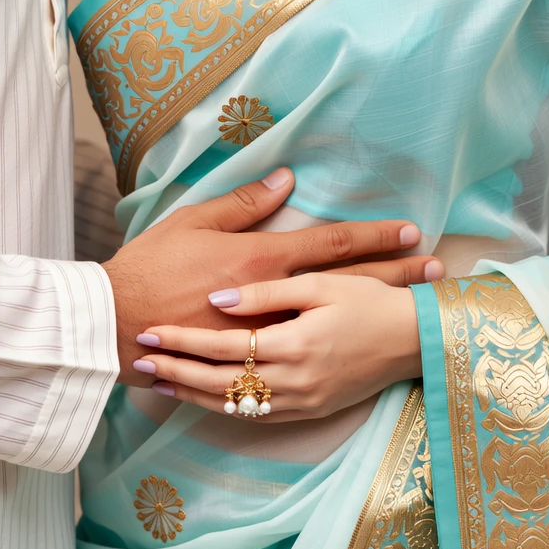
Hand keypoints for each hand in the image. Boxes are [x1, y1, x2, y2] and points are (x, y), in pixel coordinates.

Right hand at [102, 167, 434, 376]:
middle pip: (346, 287)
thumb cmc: (149, 267)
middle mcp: (273, 302)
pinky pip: (311, 358)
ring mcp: (267, 341)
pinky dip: (340, 351)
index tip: (410, 230)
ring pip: (337, 324)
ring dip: (376, 313)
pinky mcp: (254, 369)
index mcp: (260, 260)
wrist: (115, 326)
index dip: (373, 236)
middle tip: (434, 268)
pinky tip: (361, 351)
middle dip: (394, 275)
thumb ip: (244, 203)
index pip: (331, 245)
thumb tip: (286, 179)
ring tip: (414, 309)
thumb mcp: (194, 220)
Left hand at [131, 274, 423, 420]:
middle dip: (176, 370)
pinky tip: (201, 395)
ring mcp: (302, 402)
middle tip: (139, 358)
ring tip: (158, 380)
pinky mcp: (309, 412)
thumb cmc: (370, 302)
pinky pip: (255, 415)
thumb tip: (221, 297)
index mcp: (294, 344)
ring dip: (192, 393)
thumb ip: (268, 291)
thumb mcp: (321, 284)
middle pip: (219, 381)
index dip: (184, 340)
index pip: (223, 346)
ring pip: (233, 405)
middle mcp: (294, 381)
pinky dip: (222, 406)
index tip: (151, 331)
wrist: (414, 341)